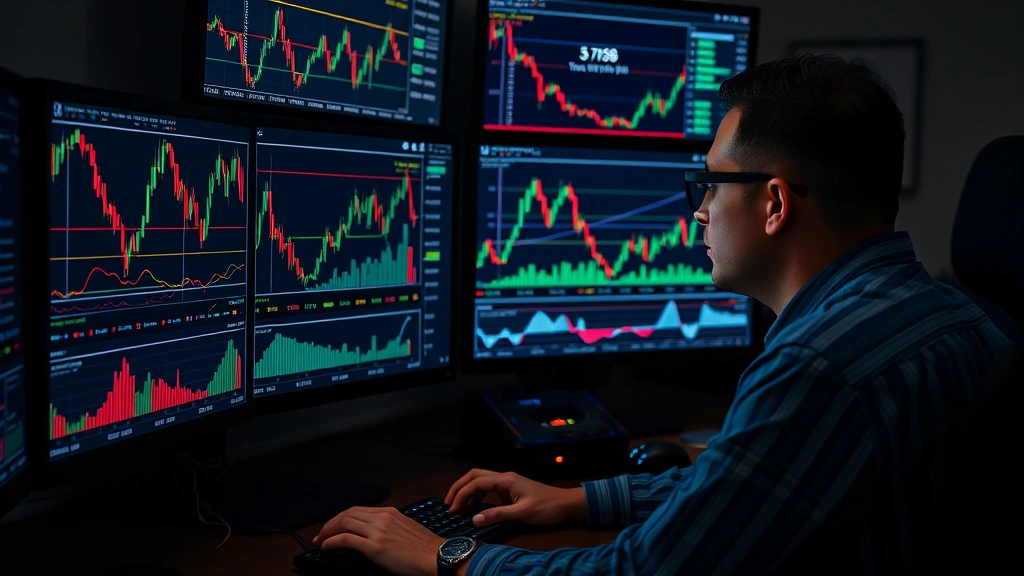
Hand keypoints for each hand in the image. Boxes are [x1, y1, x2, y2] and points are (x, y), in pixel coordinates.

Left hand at [312, 506, 443, 575]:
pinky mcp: (374, 546)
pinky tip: (326, 546)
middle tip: (322, 532)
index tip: (335, 525)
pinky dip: (332, 541)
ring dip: (328, 531)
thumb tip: (375, 532)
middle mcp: (382, 518)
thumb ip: (389, 526)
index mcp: (389, 513)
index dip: (342, 517)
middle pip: (348, 514)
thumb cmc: (425, 547)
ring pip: (345, 523)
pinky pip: (346, 539)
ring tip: (321, 539)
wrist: (435, 556)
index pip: (358, 510)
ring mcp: (377, 531)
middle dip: (332, 522)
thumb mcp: (406, 527)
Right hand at [445, 469, 586, 526]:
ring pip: (480, 480)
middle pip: (475, 475)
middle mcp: (504, 477)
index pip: (476, 482)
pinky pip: (488, 488)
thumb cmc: (547, 507)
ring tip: (457, 506)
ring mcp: (507, 482)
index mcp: (506, 479)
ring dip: (467, 491)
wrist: (565, 504)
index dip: (461, 494)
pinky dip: (477, 495)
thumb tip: (474, 519)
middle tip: (448, 503)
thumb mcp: (522, 513)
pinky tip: (473, 506)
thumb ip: (498, 515)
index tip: (452, 509)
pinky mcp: (510, 489)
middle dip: (459, 487)